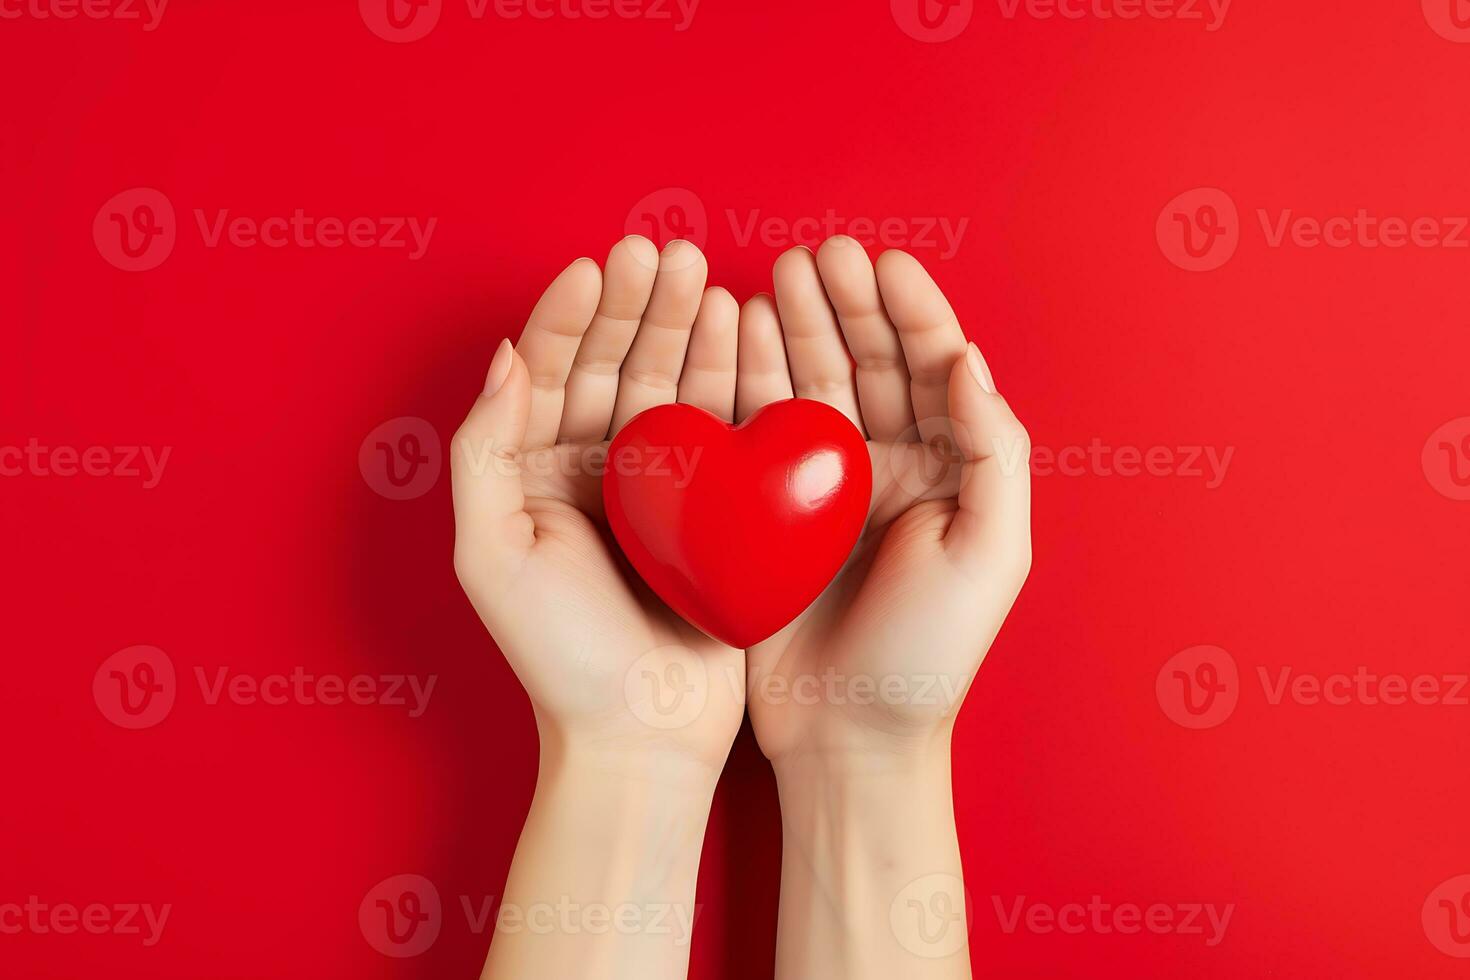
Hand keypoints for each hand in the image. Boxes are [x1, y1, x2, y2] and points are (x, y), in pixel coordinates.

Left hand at [452, 237, 745, 782]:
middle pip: (610, 365)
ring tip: (700, 273)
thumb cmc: (558, 654)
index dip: (566, 317)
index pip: (546, 373)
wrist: (642, 735)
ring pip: (667, 384)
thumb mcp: (489, 553)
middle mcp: (591, 469)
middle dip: (633, 305)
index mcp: (532, 474)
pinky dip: (727, 376)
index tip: (593, 266)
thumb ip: (485, 450)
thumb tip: (504, 357)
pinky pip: (718, 426)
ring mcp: (656, 485)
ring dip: (682, 327)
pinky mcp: (714, 505)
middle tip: (660, 251)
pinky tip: (737, 328)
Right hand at [740, 237, 1031, 765]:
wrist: (848, 740)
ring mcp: (821, 486)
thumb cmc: (928, 654)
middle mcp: (887, 467)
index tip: (883, 263)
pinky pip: (756, 428)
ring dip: (794, 327)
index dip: (911, 311)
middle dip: (846, 304)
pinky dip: (746, 378)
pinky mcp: (763, 509)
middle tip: (818, 254)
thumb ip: (993, 450)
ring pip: (809, 383)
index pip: (933, 369)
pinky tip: (736, 334)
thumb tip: (967, 358)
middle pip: (869, 362)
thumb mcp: (991, 553)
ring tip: (774, 277)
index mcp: (949, 471)